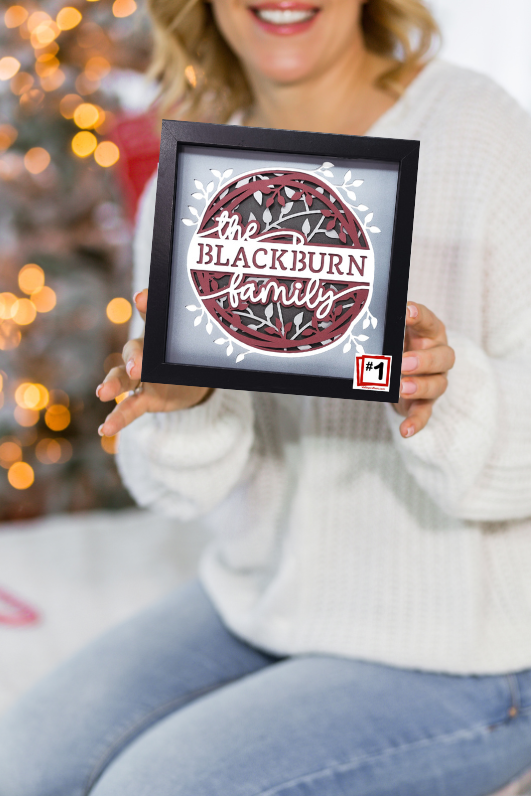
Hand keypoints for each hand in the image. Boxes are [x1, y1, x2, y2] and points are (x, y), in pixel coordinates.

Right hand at [96, 289, 212, 436]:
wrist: (195, 382)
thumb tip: (229, 319)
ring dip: (113, 384)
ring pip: (123, 377)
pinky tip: (105, 429)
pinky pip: (128, 407)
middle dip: (134, 358)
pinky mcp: (144, 398)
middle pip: (134, 350)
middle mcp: (145, 351)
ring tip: (103, 392)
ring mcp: (141, 377)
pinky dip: (117, 418)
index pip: (153, 316)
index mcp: (160, 333)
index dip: (148, 306)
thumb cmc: (192, 355)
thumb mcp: (200, 346)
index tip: (142, 298)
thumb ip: (205, 335)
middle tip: (137, 367)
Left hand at [394, 302, 454, 438]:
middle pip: (444, 357)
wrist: (402, 372)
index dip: (420, 316)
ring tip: (401, 388)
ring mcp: (434, 380)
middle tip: (403, 362)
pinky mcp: (425, 403)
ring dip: (420, 386)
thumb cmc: (398, 347)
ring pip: (438, 384)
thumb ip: (385, 329)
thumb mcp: (393, 335)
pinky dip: (416, 422)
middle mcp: (438, 355)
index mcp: (429, 333)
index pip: (429, 321)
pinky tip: (405, 431)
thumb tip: (355, 320)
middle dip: (424, 360)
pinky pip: (424, 413)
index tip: (406, 312)